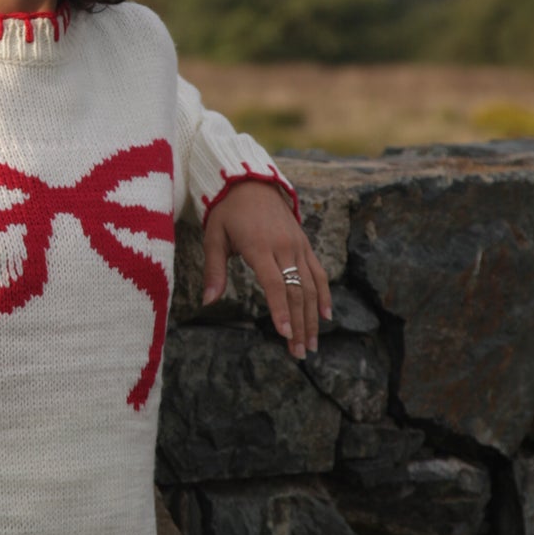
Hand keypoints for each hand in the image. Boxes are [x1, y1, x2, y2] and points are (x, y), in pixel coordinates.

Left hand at [202, 182, 331, 360]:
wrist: (251, 181)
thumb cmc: (228, 211)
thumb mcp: (214, 236)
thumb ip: (214, 270)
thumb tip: (208, 302)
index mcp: (259, 246)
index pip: (274, 284)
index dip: (280, 310)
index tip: (285, 334)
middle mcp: (283, 246)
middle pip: (296, 291)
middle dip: (299, 324)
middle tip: (300, 353)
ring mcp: (297, 245)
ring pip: (310, 285)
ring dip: (312, 317)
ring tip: (311, 344)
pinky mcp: (305, 244)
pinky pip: (319, 272)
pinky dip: (324, 294)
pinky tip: (326, 316)